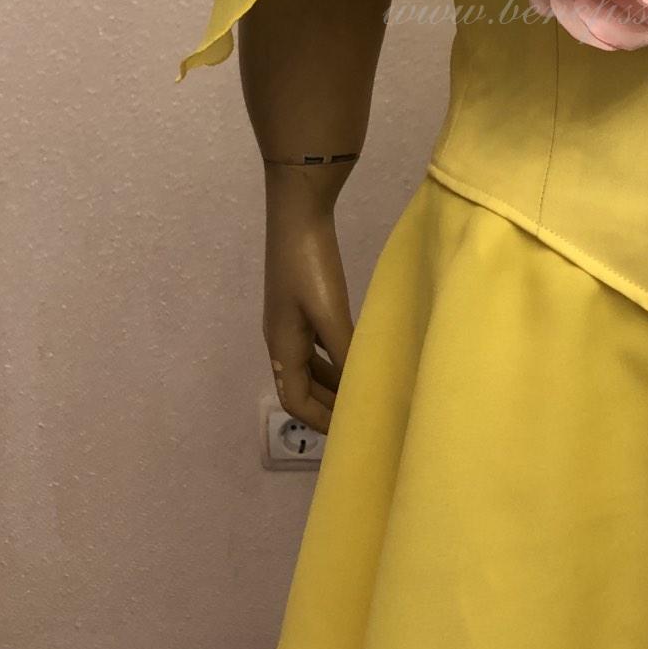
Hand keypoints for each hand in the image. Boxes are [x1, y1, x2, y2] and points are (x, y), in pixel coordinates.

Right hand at [262, 163, 355, 435]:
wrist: (298, 214)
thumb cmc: (310, 266)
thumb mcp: (329, 312)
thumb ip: (344, 351)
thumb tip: (362, 387)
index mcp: (282, 345)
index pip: (294, 399)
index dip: (318, 420)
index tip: (348, 434)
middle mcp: (282, 338)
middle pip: (301, 386)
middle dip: (327, 406)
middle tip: (361, 419)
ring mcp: (291, 319)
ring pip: (311, 366)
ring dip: (334, 383)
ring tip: (364, 393)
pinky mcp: (304, 302)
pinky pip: (318, 345)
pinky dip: (336, 359)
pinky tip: (359, 356)